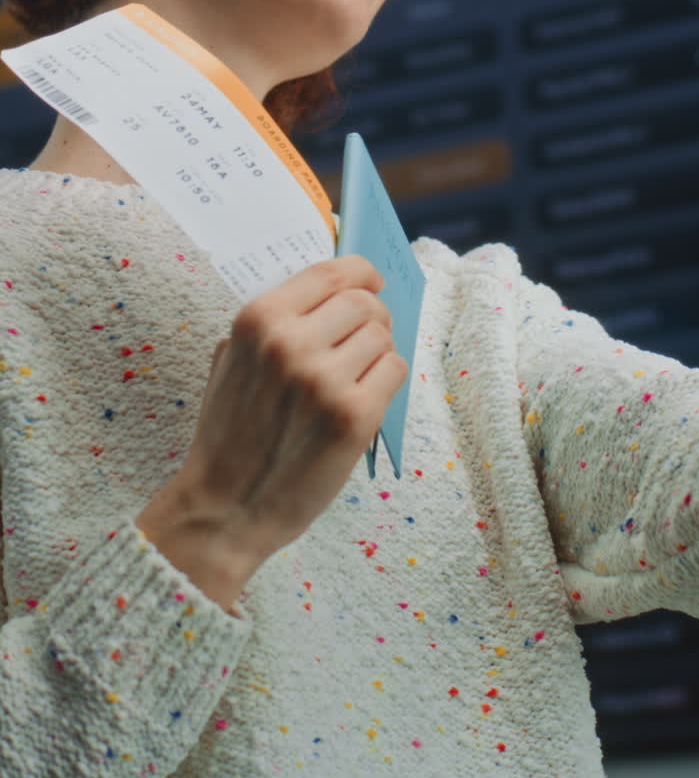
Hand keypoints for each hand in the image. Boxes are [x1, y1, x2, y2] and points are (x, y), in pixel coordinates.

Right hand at [138, 256, 405, 603]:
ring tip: (357, 374)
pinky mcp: (354, 416)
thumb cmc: (229, 432)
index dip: (360, 271)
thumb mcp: (231, 358)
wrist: (225, 506)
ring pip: (382, 336)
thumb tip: (330, 290)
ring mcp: (325, 380)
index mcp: (259, 320)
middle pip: (363, 301)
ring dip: (377, 351)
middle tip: (366, 335)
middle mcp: (291, 342)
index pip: (330, 272)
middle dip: (372, 315)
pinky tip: (364, 396)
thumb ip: (274, 322)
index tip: (372, 279)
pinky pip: (394, 371)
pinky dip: (387, 380)